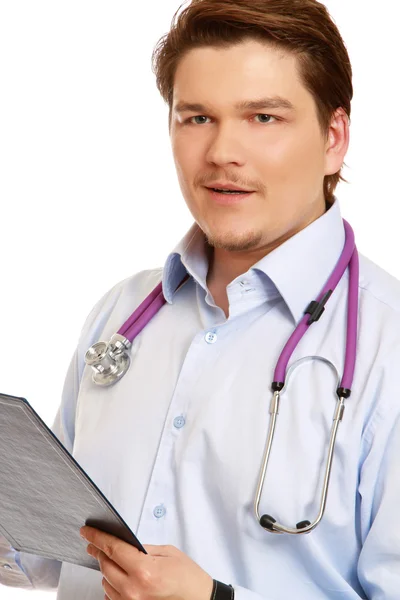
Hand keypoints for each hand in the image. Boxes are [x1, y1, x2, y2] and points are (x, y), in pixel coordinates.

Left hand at [80, 526, 213, 599]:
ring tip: (112, 560)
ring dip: (106, 569)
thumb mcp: (168, 553)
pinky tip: (118, 577)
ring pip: (106, 582)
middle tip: (95, 543)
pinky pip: (112, 597)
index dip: (97, 538)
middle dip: (99, 551)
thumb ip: (143, 549)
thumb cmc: (189, 578)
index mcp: (144, 571)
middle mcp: (134, 590)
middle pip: (106, 566)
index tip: (87, 531)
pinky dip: (112, 585)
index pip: (113, 549)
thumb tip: (124, 544)